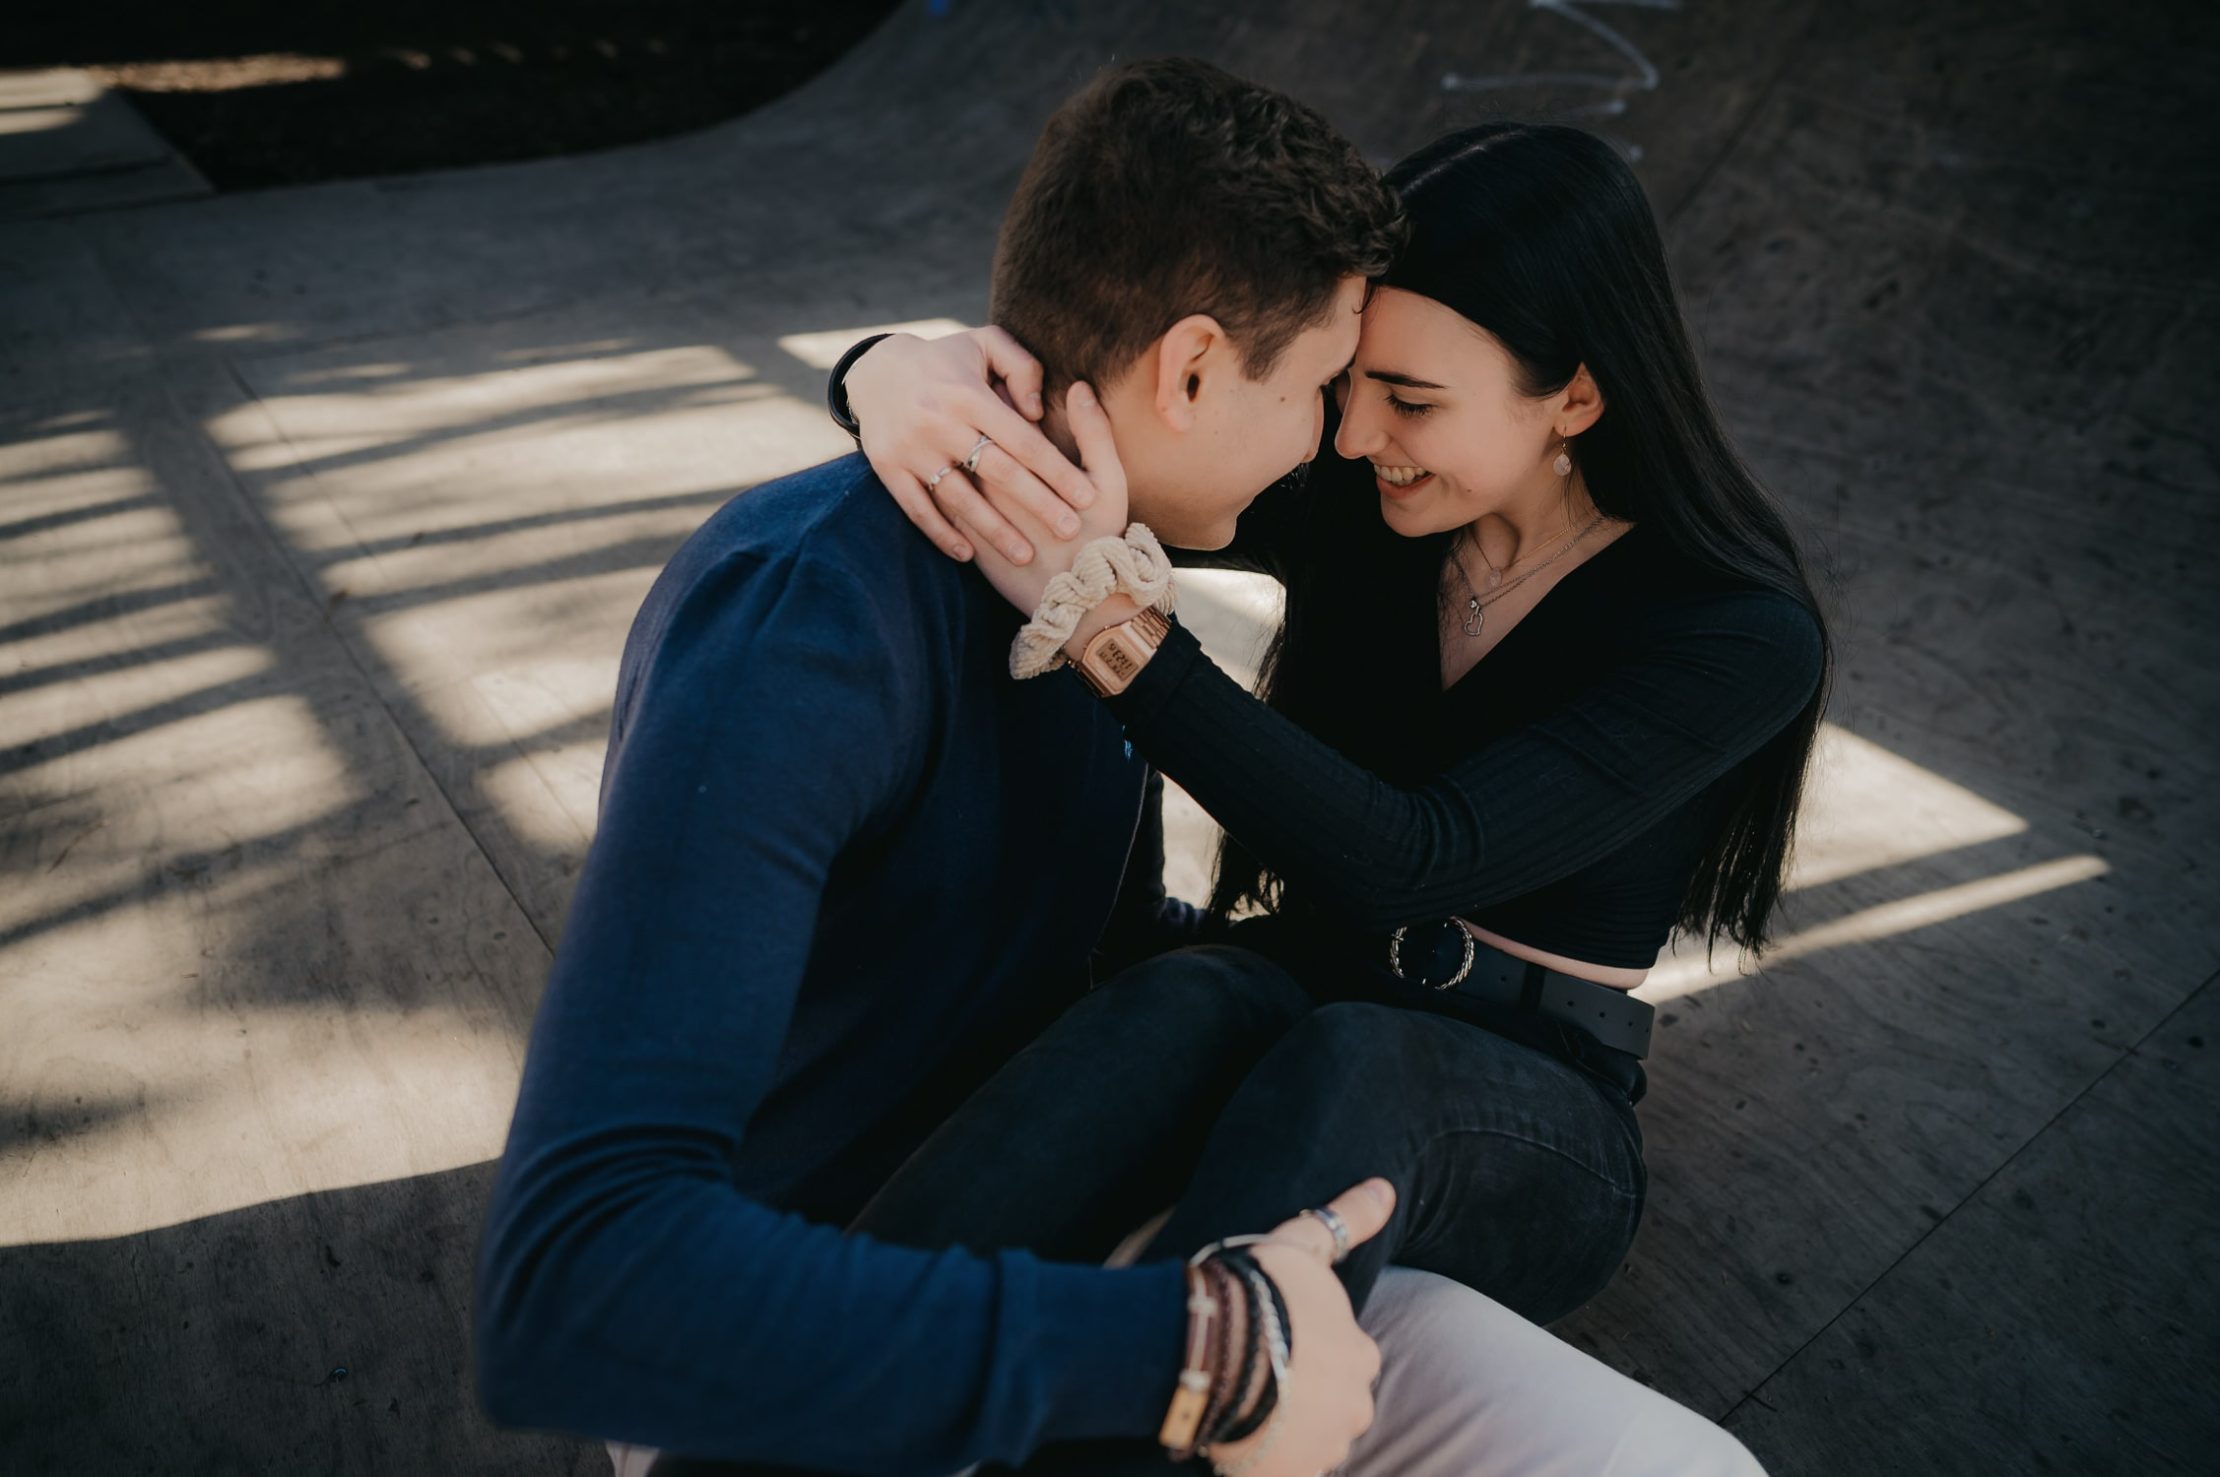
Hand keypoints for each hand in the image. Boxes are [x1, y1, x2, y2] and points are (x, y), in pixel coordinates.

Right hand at [845, 326, 1103, 563]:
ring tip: (1026, 556)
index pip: (1023, 439)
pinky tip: (967, 554)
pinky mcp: (887, 467)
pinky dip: (941, 533)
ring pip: (960, 498)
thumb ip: (1021, 367)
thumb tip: (1037, 412)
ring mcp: (911, 448)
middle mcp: (940, 422)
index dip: (1057, 470)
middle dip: (1038, 504)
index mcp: (968, 393)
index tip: (1086, 496)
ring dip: (994, 531)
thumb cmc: (945, 360)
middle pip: (999, 472)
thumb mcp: (984, 343)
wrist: (874, 370)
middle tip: (1070, 532)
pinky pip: (917, 508)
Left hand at [962, 381, 1138, 658]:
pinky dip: (946, 494)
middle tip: (977, 407)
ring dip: (955, 456)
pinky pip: (948, 514)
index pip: (1002, 418)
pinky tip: (951, 479)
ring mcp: (981, 519)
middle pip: (971, 444)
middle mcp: (995, 490)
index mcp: (1026, 466)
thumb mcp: (1110, 481)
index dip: (1002, 398)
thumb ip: (1093, 431)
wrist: (1084, 603)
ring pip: (955, 475)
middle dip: (971, 423)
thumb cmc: (1102, 536)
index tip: (1005, 389)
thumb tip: (1079, 388)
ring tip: (962, 441)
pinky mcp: (972, 545)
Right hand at [1202, 1177, 1394, 1476]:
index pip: (1349, 1358)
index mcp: (1361, 1354)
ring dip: (1287, 1429)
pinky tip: (1242, 1440)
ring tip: (1246, 1402)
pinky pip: (1286, 1471)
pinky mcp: (1288, 1476)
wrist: (1209, 1348)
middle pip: (1335, 1405)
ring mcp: (1321, 1448)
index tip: (1279, 1340)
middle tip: (1260, 1373)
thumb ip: (1347, 1219)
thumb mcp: (1301, 1244)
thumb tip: (1386, 1188)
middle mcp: (1353, 1407)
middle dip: (1305, 1395)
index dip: (1313, 1350)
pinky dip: (1269, 1461)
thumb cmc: (1256, 1291)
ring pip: (1311, 1442)